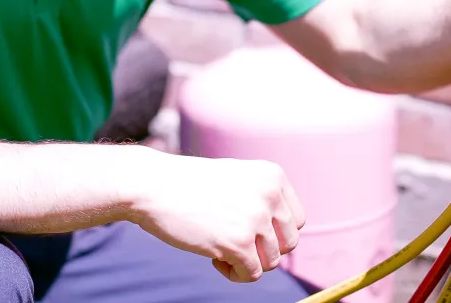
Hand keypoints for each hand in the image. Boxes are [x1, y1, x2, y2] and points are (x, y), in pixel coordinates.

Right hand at [122, 149, 306, 281]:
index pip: (296, 220)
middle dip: (263, 250)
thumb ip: (263, 201)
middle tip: (234, 242)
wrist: (153, 186)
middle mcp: (269, 195)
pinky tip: (215, 259)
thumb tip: (284, 241)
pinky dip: (235, 274)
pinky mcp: (238, 243)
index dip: (274, 233)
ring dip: (247, 262)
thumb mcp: (238, 179)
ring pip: (271, 262)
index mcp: (273, 176)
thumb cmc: (190, 185)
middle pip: (288, 243)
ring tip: (221, 248)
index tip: (248, 231)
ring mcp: (255, 219)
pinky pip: (252, 274)